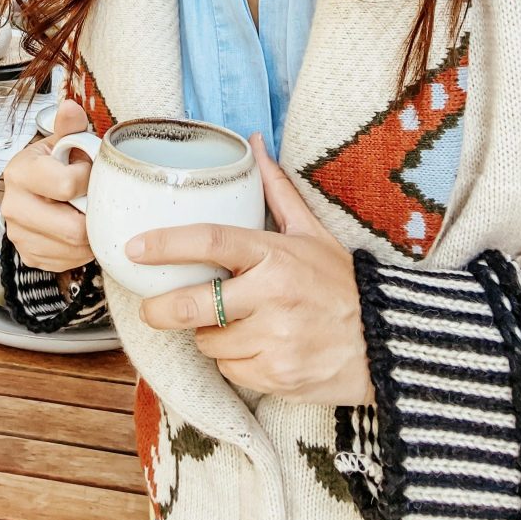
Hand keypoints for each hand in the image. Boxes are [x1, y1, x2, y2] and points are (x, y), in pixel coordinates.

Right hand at [0, 99, 93, 273]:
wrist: (32, 192)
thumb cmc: (53, 165)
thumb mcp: (61, 142)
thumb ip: (69, 127)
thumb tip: (71, 107)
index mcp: (21, 171)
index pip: (66, 185)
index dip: (87, 180)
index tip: (87, 171)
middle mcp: (13, 205)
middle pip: (72, 228)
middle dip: (92, 215)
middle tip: (95, 201)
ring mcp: (19, 234)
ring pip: (73, 248)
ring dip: (90, 235)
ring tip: (88, 214)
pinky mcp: (29, 256)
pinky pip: (68, 262)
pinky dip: (80, 251)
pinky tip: (78, 230)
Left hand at [129, 135, 373, 405]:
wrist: (388, 342)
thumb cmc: (340, 282)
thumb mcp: (311, 232)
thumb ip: (277, 190)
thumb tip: (253, 143)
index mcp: (276, 254)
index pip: (211, 241)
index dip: (166, 244)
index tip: (133, 248)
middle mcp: (273, 296)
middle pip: (195, 304)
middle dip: (161, 309)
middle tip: (149, 308)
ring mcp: (276, 339)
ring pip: (210, 341)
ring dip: (209, 335)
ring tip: (232, 324)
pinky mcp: (279, 376)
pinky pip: (231, 370)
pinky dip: (233, 361)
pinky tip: (254, 348)